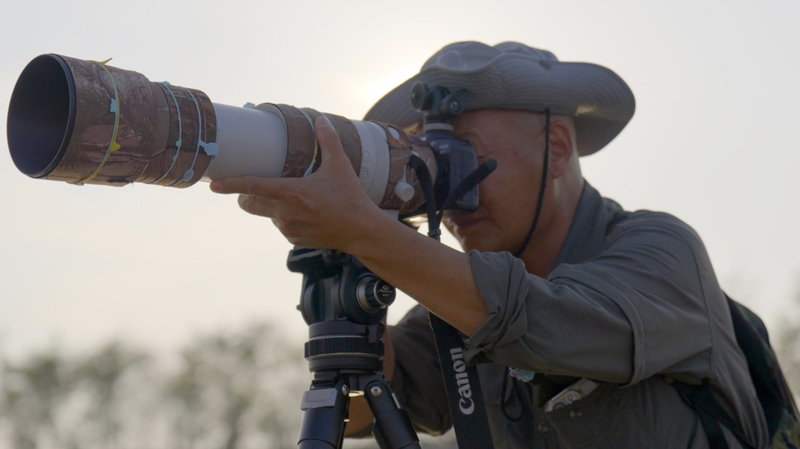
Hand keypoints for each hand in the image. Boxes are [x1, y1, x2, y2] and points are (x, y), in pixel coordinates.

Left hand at [210, 115, 380, 251]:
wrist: (361, 231)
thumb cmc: (350, 198)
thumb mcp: (340, 166)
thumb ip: (328, 141)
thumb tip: (321, 120)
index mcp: (290, 192)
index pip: (252, 187)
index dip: (231, 185)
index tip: (214, 185)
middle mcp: (284, 212)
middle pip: (250, 204)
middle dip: (244, 196)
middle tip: (249, 189)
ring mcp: (287, 228)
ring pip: (267, 215)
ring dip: (271, 207)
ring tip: (295, 200)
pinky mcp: (294, 240)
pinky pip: (282, 227)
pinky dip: (286, 219)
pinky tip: (306, 214)